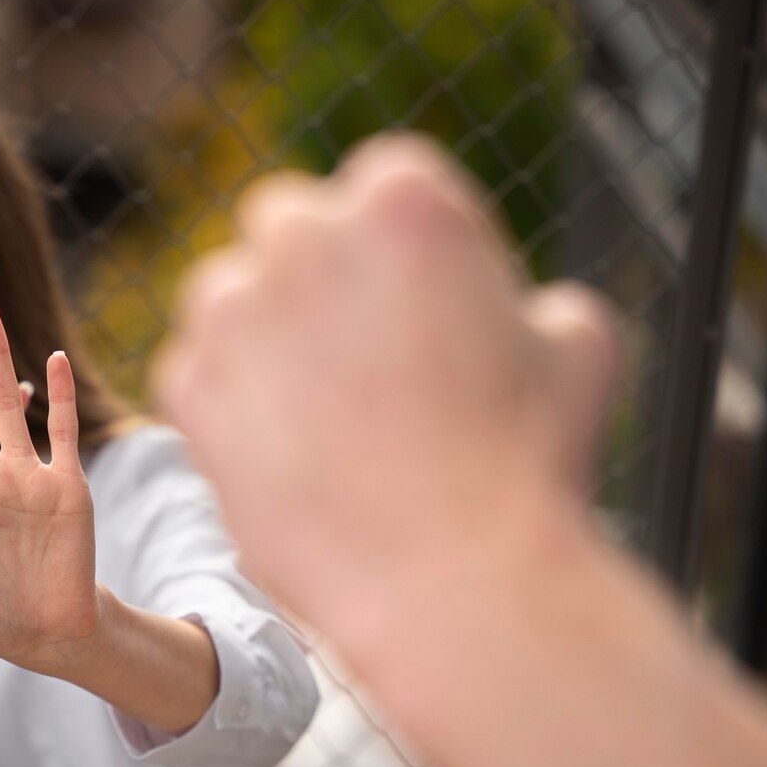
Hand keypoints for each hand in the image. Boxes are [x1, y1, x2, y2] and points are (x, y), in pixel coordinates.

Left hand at [152, 134, 618, 621]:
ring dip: (258, 334)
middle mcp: (303, 235)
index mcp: (401, 199)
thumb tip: (524, 308)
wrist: (452, 580)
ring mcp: (232, 310)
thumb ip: (535, 299)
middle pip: (286, 226)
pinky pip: (194, 373)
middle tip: (351, 356)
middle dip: (311, 276)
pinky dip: (227, 406)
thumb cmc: (527, 464)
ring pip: (225, 295)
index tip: (411, 306)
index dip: (395, 251)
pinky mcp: (187, 384)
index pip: (378, 187)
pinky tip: (284, 457)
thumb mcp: (578, 348)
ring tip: (318, 415)